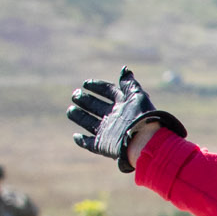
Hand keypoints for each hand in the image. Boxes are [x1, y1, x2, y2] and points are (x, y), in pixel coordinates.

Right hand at [67, 69, 185, 173]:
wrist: (145, 141)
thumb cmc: (142, 117)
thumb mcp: (137, 96)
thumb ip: (129, 84)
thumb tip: (124, 69)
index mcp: (123, 105)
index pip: (108, 93)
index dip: (98, 87)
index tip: (86, 84)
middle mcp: (115, 118)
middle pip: (97, 107)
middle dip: (85, 101)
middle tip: (75, 95)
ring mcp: (108, 132)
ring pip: (90, 123)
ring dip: (80, 116)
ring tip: (71, 110)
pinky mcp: (103, 145)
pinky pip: (90, 144)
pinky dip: (82, 141)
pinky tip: (76, 135)